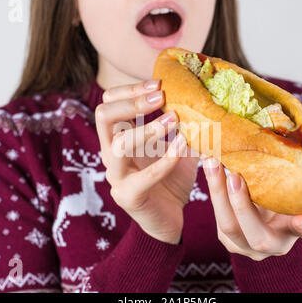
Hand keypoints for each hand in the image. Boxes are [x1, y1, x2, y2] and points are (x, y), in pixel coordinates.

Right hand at [95, 80, 198, 243]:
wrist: (169, 218)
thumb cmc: (171, 178)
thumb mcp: (176, 144)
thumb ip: (180, 124)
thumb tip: (198, 96)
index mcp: (117, 137)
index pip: (109, 102)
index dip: (130, 89)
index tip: (159, 84)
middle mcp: (111, 154)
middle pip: (103, 115)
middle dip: (132, 101)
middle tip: (162, 96)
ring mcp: (117, 176)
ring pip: (118, 144)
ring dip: (147, 128)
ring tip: (175, 119)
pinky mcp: (129, 196)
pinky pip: (144, 176)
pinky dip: (165, 160)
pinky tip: (183, 147)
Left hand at [201, 157, 301, 260]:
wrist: (262, 206)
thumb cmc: (284, 191)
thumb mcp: (294, 184)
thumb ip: (296, 175)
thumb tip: (292, 138)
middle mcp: (275, 246)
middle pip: (258, 238)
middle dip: (243, 206)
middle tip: (235, 176)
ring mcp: (248, 245)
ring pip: (229, 226)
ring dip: (218, 193)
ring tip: (213, 164)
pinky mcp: (227, 237)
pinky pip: (217, 215)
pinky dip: (212, 187)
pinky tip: (208, 163)